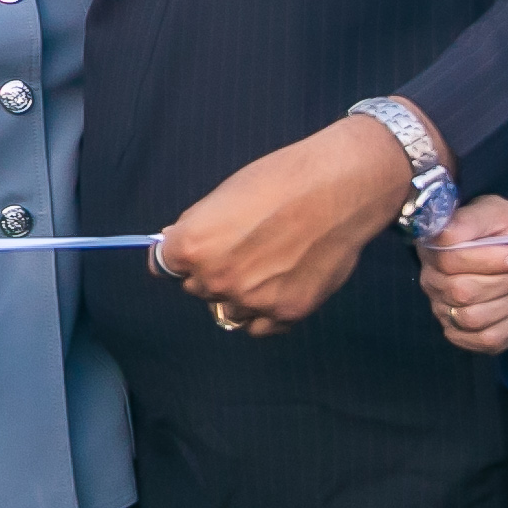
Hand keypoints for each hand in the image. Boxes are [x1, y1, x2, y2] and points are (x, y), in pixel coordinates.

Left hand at [156, 115, 416, 334]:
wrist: (340, 188)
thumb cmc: (282, 180)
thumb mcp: (224, 194)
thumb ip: (196, 228)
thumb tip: (173, 245)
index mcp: (193, 247)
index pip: (166, 267)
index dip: (183, 255)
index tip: (195, 252)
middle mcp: (217, 279)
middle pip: (198, 289)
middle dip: (213, 272)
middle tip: (246, 248)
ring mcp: (252, 300)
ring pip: (229, 310)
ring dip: (241, 295)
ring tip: (269, 264)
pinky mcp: (287, 313)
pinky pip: (261, 326)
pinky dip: (266, 312)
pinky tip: (281, 284)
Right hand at [419, 197, 507, 354]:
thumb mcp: (502, 215)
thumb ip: (473, 219)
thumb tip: (445, 232)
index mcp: (435, 246)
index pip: (447, 259)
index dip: (488, 260)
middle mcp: (433, 279)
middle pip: (461, 291)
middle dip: (505, 281)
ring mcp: (444, 309)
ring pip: (472, 317)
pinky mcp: (462, 335)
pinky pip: (485, 338)